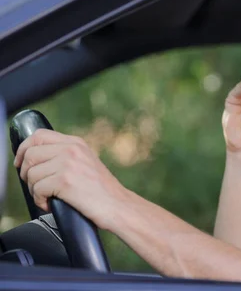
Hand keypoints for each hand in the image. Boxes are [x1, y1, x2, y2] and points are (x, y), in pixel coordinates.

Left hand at [14, 129, 129, 229]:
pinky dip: (40, 201)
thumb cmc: (102, 191)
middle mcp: (72, 149)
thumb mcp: (86, 163)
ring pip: (31, 174)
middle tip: (37, 187)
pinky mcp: (65, 181)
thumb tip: (35, 158)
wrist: (118, 206)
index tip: (21, 164)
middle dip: (27, 174)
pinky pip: (37, 190)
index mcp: (76, 143)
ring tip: (49, 198)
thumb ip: (66, 155)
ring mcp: (68, 163)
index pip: (38, 135)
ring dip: (35, 190)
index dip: (23, 149)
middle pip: (30, 154)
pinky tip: (52, 204)